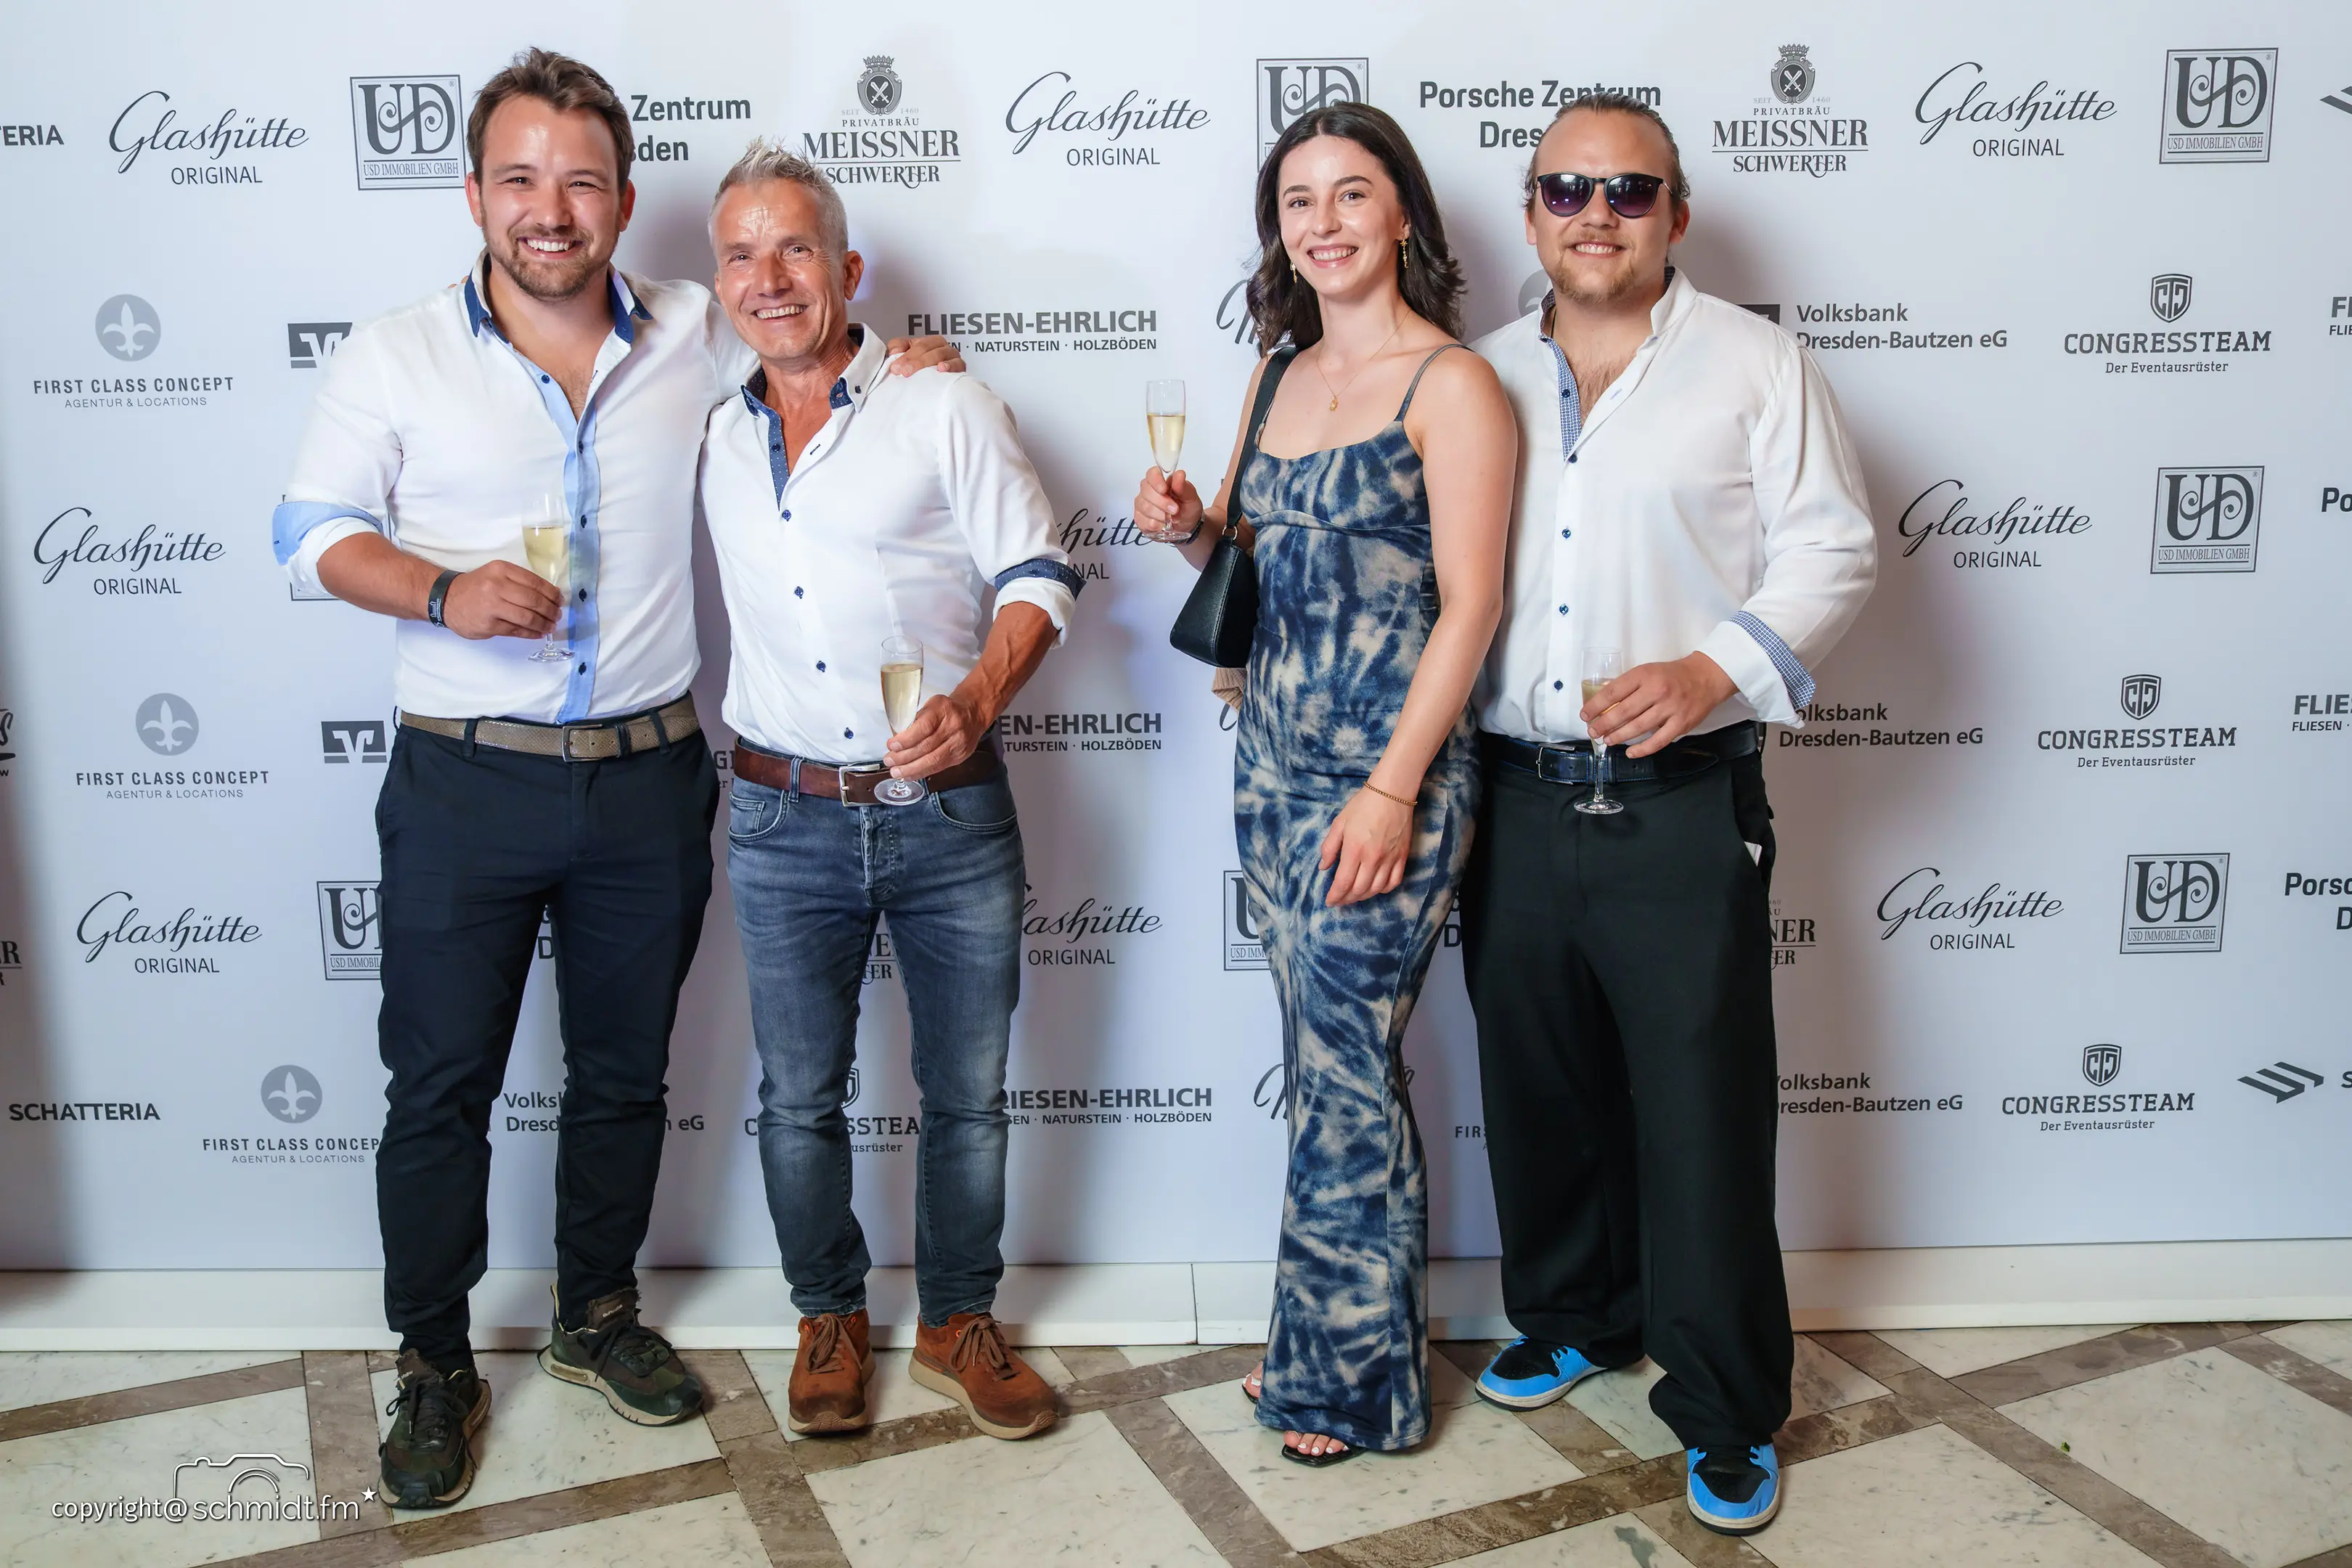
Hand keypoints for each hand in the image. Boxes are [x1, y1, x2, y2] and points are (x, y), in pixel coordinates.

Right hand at [440, 561, 561, 639]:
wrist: (446, 599)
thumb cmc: (476, 586)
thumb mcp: (496, 574)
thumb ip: (519, 581)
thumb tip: (549, 595)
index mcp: (502, 570)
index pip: (535, 582)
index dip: (552, 593)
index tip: (560, 600)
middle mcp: (497, 586)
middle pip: (534, 601)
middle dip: (551, 610)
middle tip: (557, 615)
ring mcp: (492, 606)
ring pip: (527, 617)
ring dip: (544, 623)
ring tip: (551, 626)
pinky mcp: (489, 625)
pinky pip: (516, 630)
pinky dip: (531, 633)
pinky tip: (539, 633)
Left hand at [884, 334, 965, 374]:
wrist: (938, 390)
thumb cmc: (921, 373)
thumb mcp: (906, 359)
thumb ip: (897, 349)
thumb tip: (893, 351)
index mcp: (927, 342)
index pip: (913, 343)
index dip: (904, 355)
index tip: (895, 368)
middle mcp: (940, 346)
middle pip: (926, 347)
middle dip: (913, 359)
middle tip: (904, 372)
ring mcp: (951, 355)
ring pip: (940, 353)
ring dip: (927, 362)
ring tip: (920, 372)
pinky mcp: (960, 366)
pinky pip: (957, 363)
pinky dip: (949, 365)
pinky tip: (941, 369)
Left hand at [885, 693, 986, 779]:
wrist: (972, 714)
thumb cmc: (947, 710)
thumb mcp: (930, 705)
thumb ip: (915, 720)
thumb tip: (896, 740)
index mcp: (943, 709)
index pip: (923, 727)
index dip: (906, 739)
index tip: (892, 745)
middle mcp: (953, 726)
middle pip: (926, 746)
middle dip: (904, 757)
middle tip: (890, 760)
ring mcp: (959, 743)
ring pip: (932, 760)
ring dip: (911, 768)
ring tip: (896, 771)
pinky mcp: (960, 756)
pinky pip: (938, 767)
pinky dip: (921, 772)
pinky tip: (910, 774)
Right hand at [1135, 466, 1202, 541]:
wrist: (1187, 525)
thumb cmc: (1187, 508)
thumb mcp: (1190, 497)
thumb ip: (1183, 486)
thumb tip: (1179, 474)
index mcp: (1160, 480)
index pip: (1151, 474)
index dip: (1156, 481)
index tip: (1165, 490)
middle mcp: (1148, 490)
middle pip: (1146, 492)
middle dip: (1162, 502)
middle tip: (1175, 509)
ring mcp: (1142, 504)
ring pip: (1144, 507)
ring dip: (1160, 515)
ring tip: (1171, 518)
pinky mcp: (1140, 519)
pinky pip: (1143, 521)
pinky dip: (1156, 525)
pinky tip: (1163, 525)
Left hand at [1317, 785, 1413, 906]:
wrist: (1392, 792)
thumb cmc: (1362, 805)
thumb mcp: (1339, 823)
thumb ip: (1329, 847)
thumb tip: (1323, 868)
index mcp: (1354, 850)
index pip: (1343, 882)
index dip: (1335, 896)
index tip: (1330, 901)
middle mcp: (1372, 858)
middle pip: (1359, 889)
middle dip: (1347, 899)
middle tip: (1340, 901)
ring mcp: (1390, 858)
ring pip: (1376, 889)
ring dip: (1364, 896)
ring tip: (1355, 896)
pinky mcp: (1402, 856)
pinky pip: (1394, 881)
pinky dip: (1384, 890)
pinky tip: (1375, 888)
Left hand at [1583, 652, 1736, 757]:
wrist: (1706, 677)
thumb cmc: (1672, 675)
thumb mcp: (1647, 671)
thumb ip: (1628, 685)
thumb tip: (1603, 701)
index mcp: (1644, 675)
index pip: (1613, 692)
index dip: (1595, 705)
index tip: (1585, 715)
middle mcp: (1656, 691)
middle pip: (1622, 712)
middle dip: (1603, 724)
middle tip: (1593, 732)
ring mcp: (1670, 708)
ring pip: (1637, 727)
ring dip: (1619, 736)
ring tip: (1607, 740)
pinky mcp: (1681, 724)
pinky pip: (1658, 741)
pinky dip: (1642, 749)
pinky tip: (1630, 752)